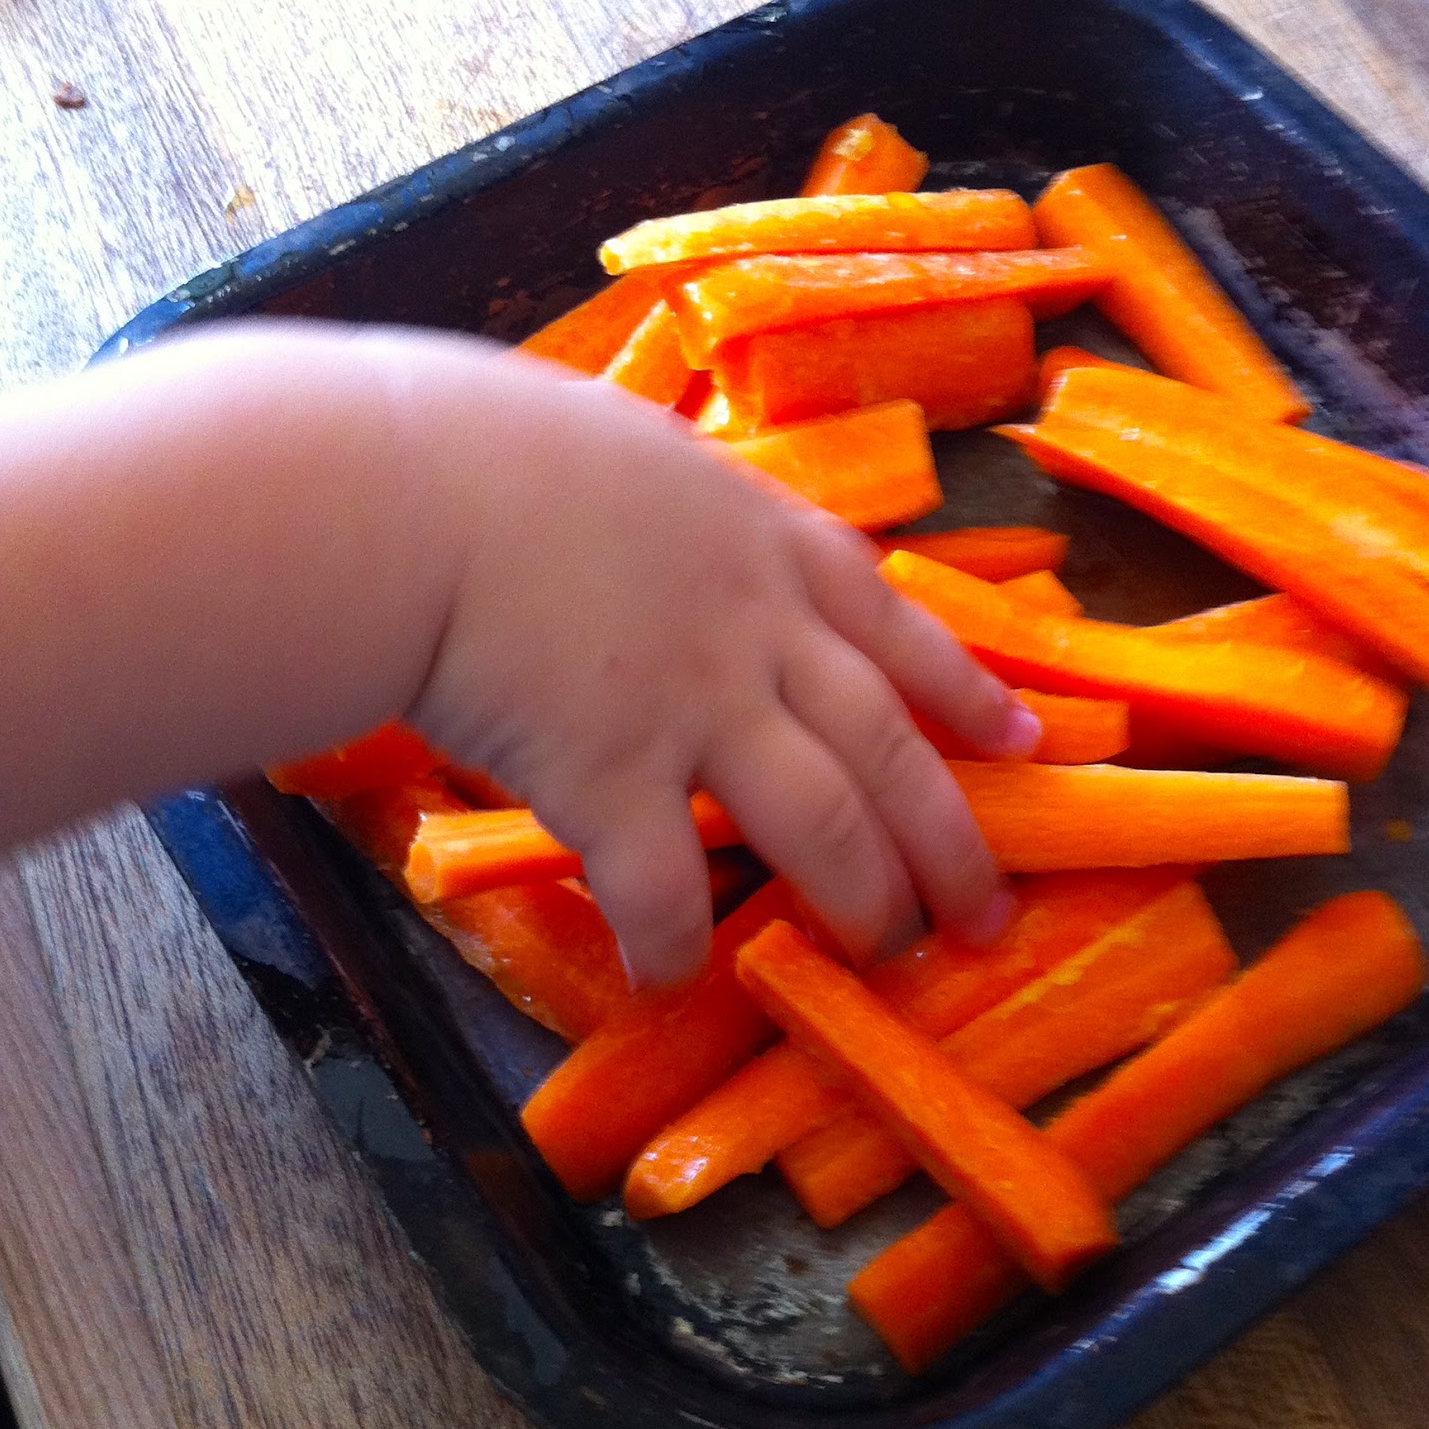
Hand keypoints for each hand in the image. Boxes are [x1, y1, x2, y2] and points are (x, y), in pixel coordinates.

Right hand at [383, 346, 1038, 986]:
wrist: (403, 487)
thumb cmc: (492, 447)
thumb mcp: (623, 448)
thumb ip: (680, 500)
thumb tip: (679, 511)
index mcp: (765, 545)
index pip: (897, 626)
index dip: (967, 691)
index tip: (1025, 741)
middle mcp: (757, 630)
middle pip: (887, 748)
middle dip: (949, 841)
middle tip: (985, 915)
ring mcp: (695, 703)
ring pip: (821, 820)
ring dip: (862, 897)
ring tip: (887, 952)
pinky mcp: (611, 774)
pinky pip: (661, 886)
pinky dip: (671, 942)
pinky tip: (668, 981)